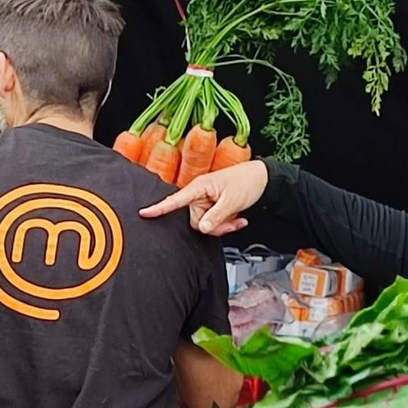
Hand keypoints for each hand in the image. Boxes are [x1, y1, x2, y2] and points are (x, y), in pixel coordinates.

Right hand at [139, 159, 268, 235]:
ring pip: (206, 225)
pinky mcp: (213, 207)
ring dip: (222, 226)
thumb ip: (216, 217)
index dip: (159, 208)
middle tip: (230, 222)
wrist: (263, 179)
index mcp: (199, 187)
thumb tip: (203, 228)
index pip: (175, 200)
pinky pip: (213, 223)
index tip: (144, 213)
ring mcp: (206, 201)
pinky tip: (237, 218)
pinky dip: (226, 223)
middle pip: (196, 221)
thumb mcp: (232, 201)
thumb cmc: (247, 181)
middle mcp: (199, 195)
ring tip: (236, 218)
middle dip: (214, 226)